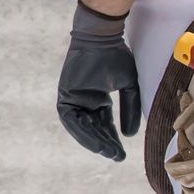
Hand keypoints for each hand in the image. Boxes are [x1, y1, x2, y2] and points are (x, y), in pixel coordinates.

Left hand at [57, 1, 140, 161]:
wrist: (102, 37)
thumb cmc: (115, 56)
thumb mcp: (128, 86)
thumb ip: (129, 109)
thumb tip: (129, 135)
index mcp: (96, 98)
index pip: (104, 124)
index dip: (112, 139)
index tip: (121, 154)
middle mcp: (84, 100)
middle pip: (93, 128)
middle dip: (104, 143)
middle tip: (116, 156)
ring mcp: (72, 98)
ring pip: (81, 127)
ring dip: (93, 140)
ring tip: (107, 151)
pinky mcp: (64, 95)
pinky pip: (71, 119)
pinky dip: (81, 131)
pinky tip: (94, 140)